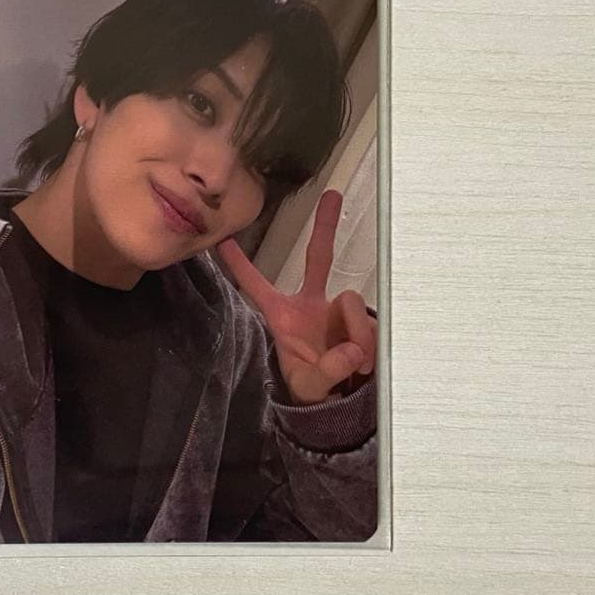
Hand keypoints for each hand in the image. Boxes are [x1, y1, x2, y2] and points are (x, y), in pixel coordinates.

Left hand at [215, 189, 376, 405]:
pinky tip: (366, 364)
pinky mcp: (363, 320)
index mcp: (285, 316)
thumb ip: (327, 370)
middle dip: (326, 226)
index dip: (241, 265)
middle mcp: (312, 305)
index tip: (222, 240)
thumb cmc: (312, 386)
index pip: (258, 287)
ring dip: (357, 332)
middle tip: (333, 195)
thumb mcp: (310, 384)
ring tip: (355, 364)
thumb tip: (351, 352)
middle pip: (319, 257)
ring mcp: (338, 310)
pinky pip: (372, 322)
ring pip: (352, 301)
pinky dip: (371, 343)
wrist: (339, 400)